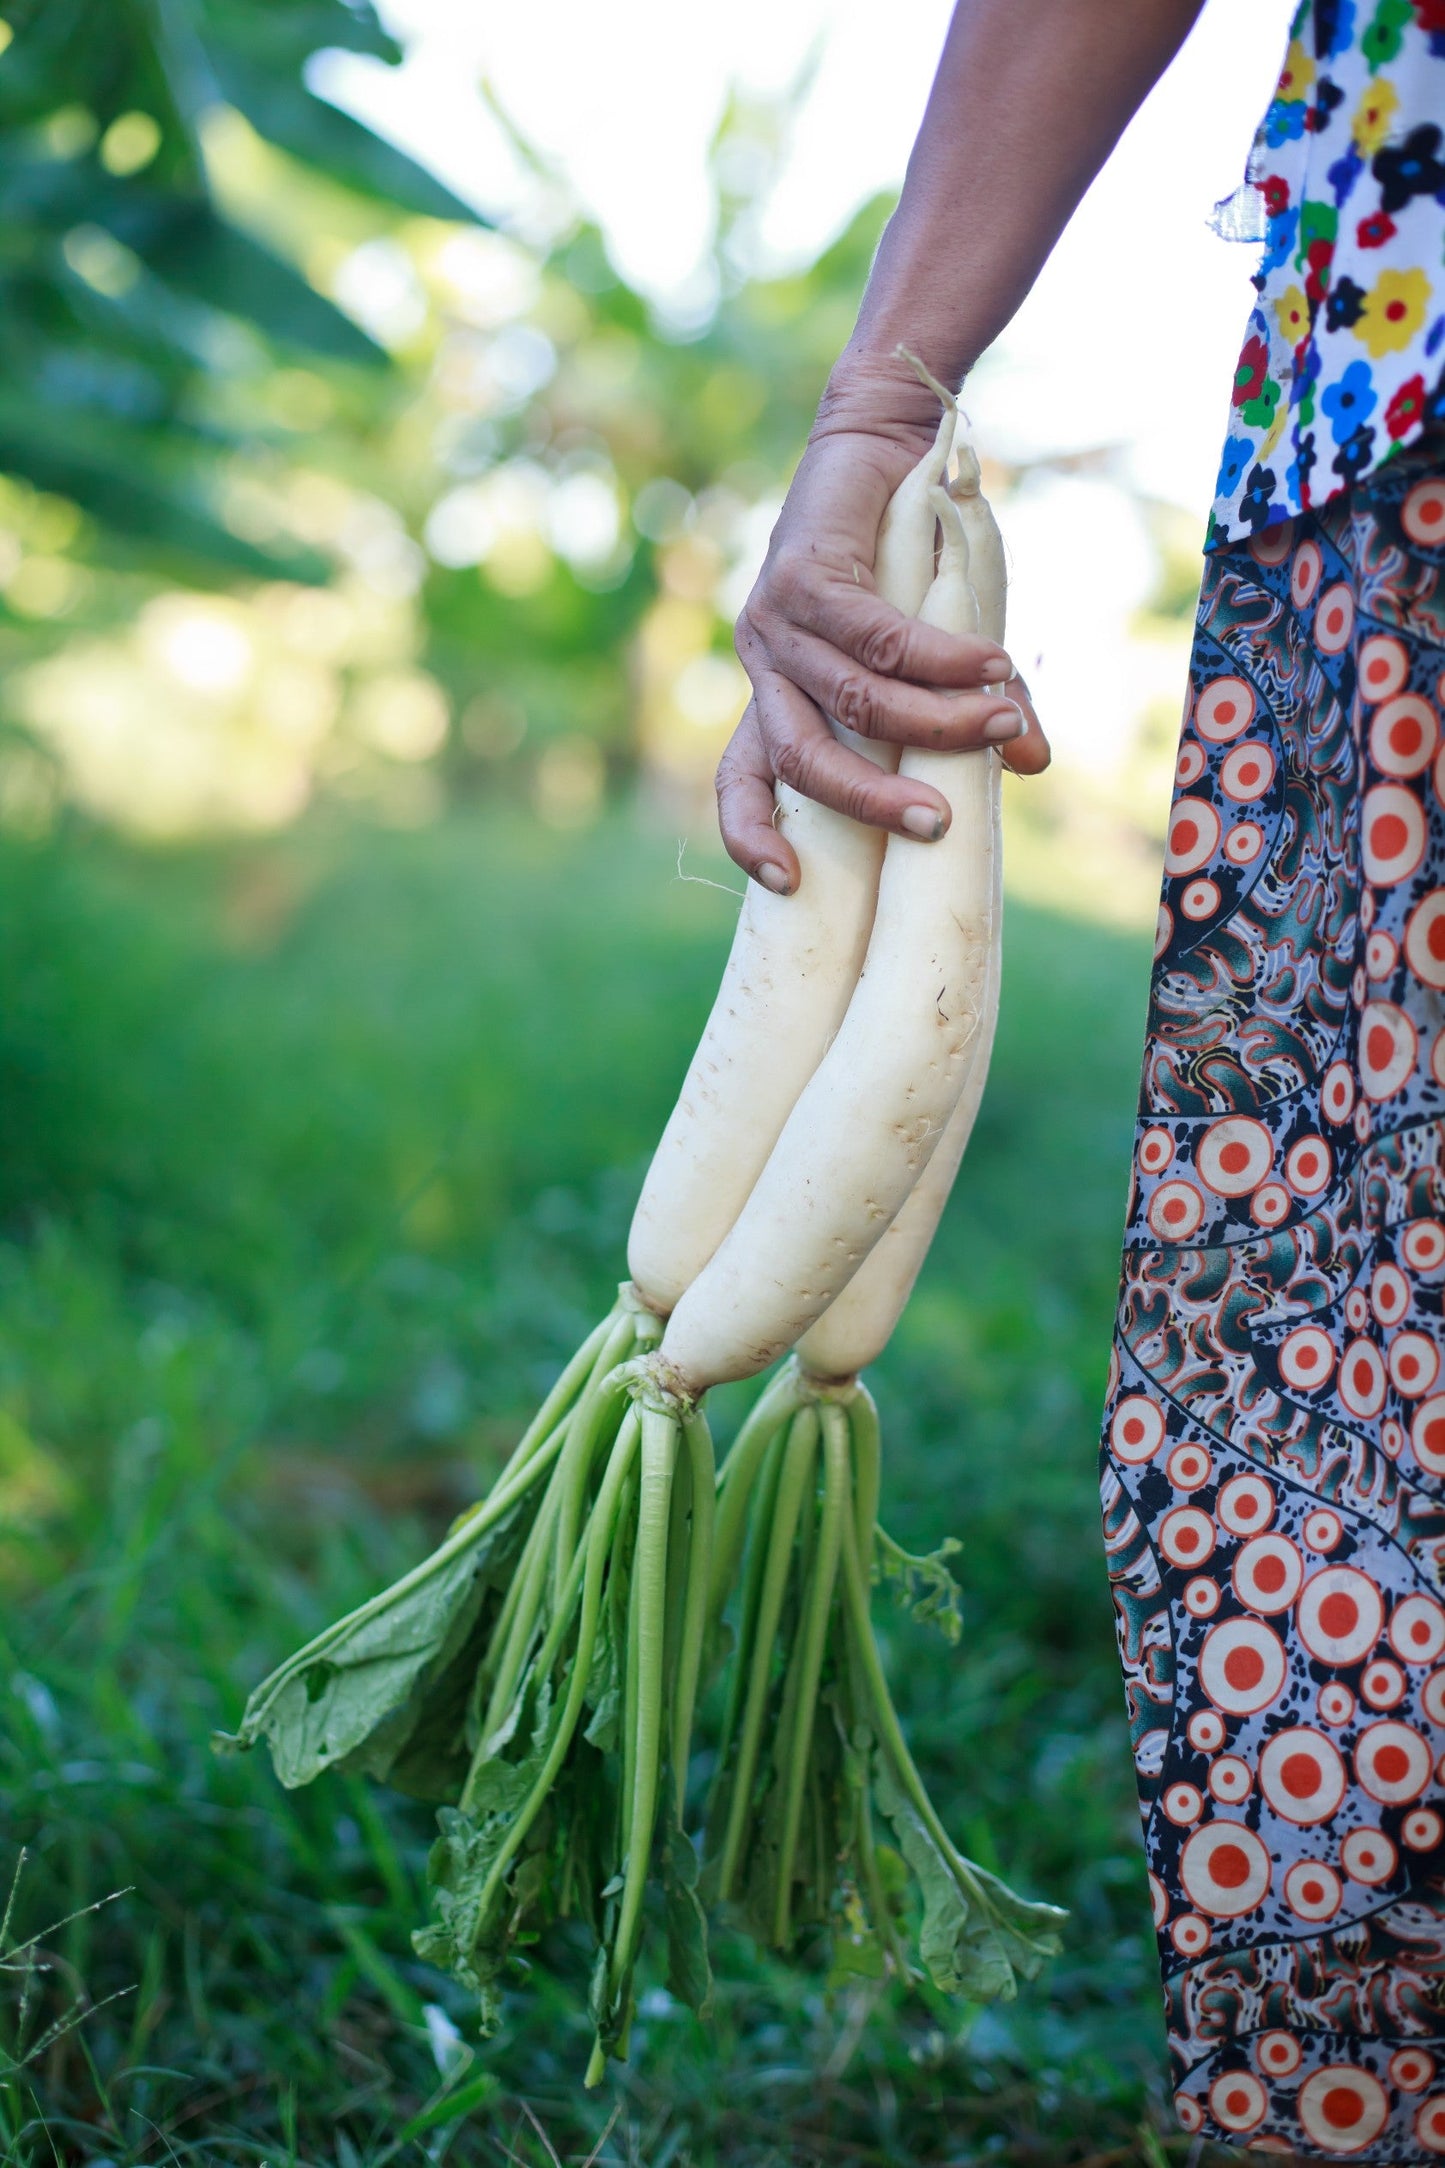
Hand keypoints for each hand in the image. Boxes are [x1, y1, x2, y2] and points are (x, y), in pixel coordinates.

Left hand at [717, 357, 1047, 893]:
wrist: (883, 442)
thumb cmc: (911, 561)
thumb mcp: (944, 653)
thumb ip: (977, 713)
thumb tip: (1033, 766)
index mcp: (780, 699)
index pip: (743, 783)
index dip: (751, 837)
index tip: (787, 885)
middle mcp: (765, 667)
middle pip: (798, 761)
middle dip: (868, 801)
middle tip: (938, 823)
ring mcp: (775, 621)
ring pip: (850, 700)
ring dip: (930, 721)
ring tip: (996, 726)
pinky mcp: (804, 573)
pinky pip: (877, 634)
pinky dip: (940, 657)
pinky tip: (989, 667)